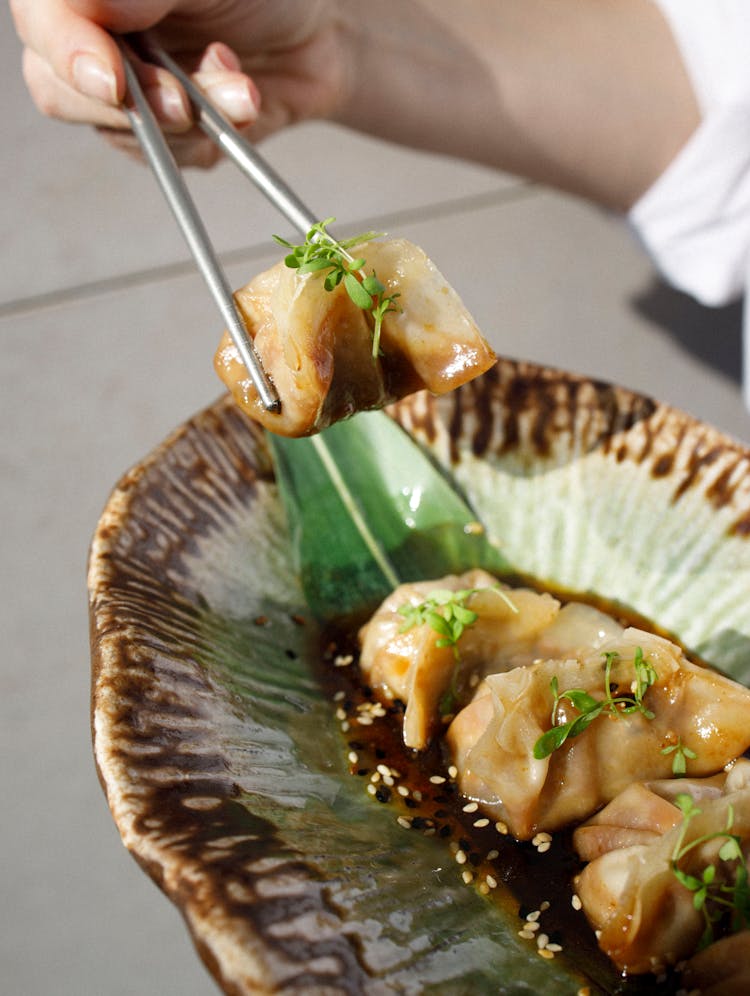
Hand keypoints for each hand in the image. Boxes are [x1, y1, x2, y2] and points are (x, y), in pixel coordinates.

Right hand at [10, 0, 348, 165]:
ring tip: (242, 91)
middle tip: (181, 101)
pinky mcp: (166, 135)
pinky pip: (169, 157)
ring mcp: (127, 90)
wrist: (322, 35)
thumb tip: (84, 7)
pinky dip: (211, 138)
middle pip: (56, 88)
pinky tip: (244, 101)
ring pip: (119, 131)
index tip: (112, 80)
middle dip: (129, 102)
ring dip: (186, 119)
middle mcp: (94, 37)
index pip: (42, 20)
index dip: (67, 52)